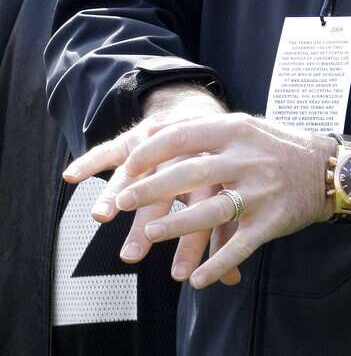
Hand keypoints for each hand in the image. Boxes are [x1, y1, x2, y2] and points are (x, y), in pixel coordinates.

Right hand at [63, 84, 239, 284]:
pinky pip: (111, 147)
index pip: (203, 210)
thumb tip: (232, 279)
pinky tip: (71, 176)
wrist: (202, 116)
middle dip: (148, 223)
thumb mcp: (222, 195)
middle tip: (131, 255)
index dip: (192, 242)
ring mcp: (160, 144)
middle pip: (167, 190)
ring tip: (101, 217)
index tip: (179, 276)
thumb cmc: (212, 168)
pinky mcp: (136, 135)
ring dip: (118, 191)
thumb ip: (224, 234)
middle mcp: (186, 157)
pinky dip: (91, 160)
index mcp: (212, 174)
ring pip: (138, 167)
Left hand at [66, 108, 337, 289]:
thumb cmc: (280, 147)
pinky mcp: (272, 220)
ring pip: (212, 212)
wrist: (331, 170)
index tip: (127, 166)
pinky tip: (197, 279)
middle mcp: (248, 159)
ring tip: (150, 235)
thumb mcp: (249, 128)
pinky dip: (218, 264)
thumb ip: (208, 131)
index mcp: (239, 130)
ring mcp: (261, 191)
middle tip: (122, 201)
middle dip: (153, 189)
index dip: (151, 152)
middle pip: (192, 173)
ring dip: (178, 226)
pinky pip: (240, 246)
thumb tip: (155, 135)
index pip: (185, 136)